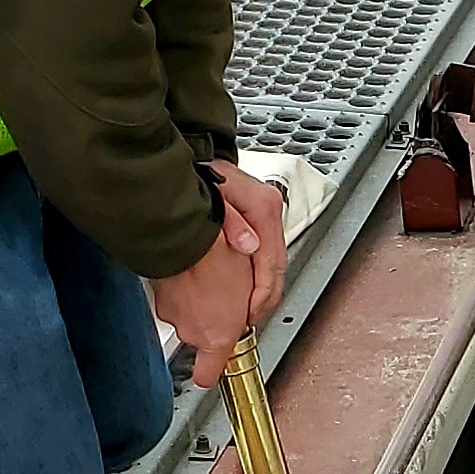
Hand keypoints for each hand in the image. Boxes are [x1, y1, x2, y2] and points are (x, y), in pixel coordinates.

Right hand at [151, 222, 256, 388]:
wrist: (188, 237)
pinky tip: (196, 267)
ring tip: (211, 276)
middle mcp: (189, 332)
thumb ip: (247, 311)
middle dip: (211, 319)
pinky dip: (183, 285)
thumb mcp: (252, 290)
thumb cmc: (220, 262)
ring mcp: (171, 313)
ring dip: (196, 300)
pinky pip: (174, 294)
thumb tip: (246, 314)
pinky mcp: (159, 294)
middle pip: (199, 336)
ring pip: (186, 313)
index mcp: (216, 337)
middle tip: (225, 296)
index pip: (206, 375)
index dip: (209, 372)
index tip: (214, 368)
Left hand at [211, 164, 289, 330]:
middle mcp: (269, 211)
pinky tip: (245, 288)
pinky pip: (266, 254)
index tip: (250, 313)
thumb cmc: (200, 172)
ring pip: (274, 262)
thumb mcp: (211, 195)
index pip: (272, 262)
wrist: (196, 154)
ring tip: (248, 311)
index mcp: (263, 208)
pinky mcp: (259, 216)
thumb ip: (229, 220)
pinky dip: (258, 275)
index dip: (262, 293)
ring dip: (263, 289)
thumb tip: (248, 246)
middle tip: (249, 319)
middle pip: (277, 266)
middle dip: (265, 298)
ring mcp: (267, 214)